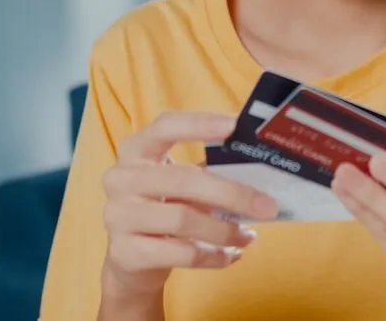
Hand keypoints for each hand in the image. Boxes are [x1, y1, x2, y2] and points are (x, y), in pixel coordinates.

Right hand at [99, 111, 279, 306]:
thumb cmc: (163, 211)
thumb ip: (209, 171)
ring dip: (224, 230)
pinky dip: (214, 255)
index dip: (199, 123)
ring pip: (183, 218)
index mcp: (135, 151)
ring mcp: (118, 216)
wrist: (129, 262)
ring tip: (247, 236)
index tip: (235, 125)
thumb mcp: (180, 186)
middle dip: (231, 193)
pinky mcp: (125, 253)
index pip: (165, 127)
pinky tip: (230, 255)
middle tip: (267, 206)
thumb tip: (261, 168)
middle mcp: (120, 179)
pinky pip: (182, 253)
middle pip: (183, 178)